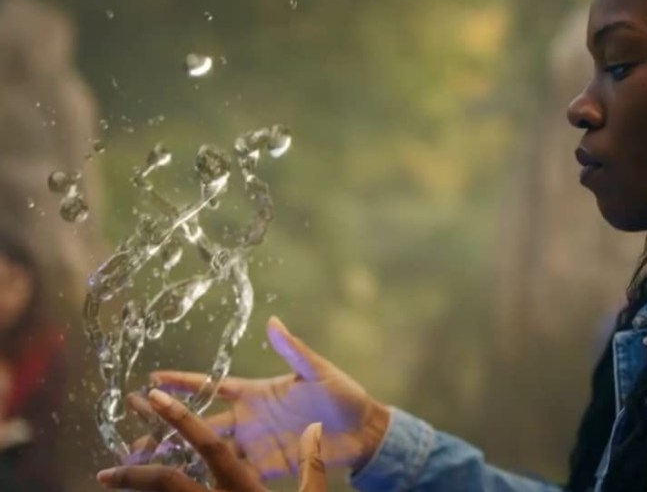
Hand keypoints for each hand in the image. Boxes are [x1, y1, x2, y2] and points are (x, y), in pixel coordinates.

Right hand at [147, 317, 388, 478]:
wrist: (364, 429)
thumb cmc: (342, 394)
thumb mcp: (317, 371)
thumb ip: (292, 350)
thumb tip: (273, 322)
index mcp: (256, 392)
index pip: (212, 386)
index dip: (184, 382)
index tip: (152, 378)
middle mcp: (249, 419)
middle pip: (199, 424)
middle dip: (166, 428)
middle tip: (131, 435)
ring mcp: (256, 444)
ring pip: (208, 453)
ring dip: (180, 458)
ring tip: (147, 466)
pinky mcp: (268, 466)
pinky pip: (234, 474)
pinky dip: (212, 479)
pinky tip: (188, 485)